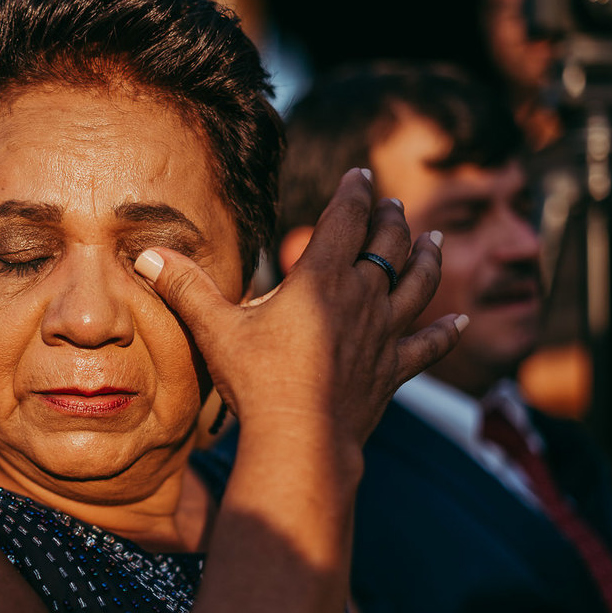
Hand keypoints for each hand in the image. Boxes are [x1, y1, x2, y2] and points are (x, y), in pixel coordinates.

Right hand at [136, 167, 463, 447]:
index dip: (354, 192)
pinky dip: (446, 331)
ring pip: (418, 284)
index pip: (346, 219)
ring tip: (434, 238)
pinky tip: (464, 321)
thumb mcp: (216, 329)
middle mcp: (362, 298)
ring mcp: (384, 334)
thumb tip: (147, 256)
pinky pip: (428, 344)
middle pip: (388, 244)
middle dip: (390, 218)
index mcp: (321, 279)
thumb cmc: (257, 381)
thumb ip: (186, 288)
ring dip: (428, 257)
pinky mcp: (393, 370)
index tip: (360, 173)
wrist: (301, 439)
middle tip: (392, 204)